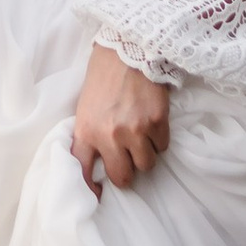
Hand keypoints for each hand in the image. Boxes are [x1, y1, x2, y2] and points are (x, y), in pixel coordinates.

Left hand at [71, 43, 168, 194]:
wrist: (128, 49)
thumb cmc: (103, 78)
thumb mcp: (85, 109)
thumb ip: (89, 136)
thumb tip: (95, 165)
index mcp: (86, 132)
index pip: (82, 171)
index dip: (90, 189)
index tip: (97, 195)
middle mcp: (110, 136)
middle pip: (123, 178)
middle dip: (126, 172)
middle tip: (127, 159)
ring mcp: (136, 131)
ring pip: (147, 165)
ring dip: (145, 154)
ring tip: (141, 135)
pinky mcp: (158, 122)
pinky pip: (163, 146)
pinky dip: (159, 138)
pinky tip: (152, 121)